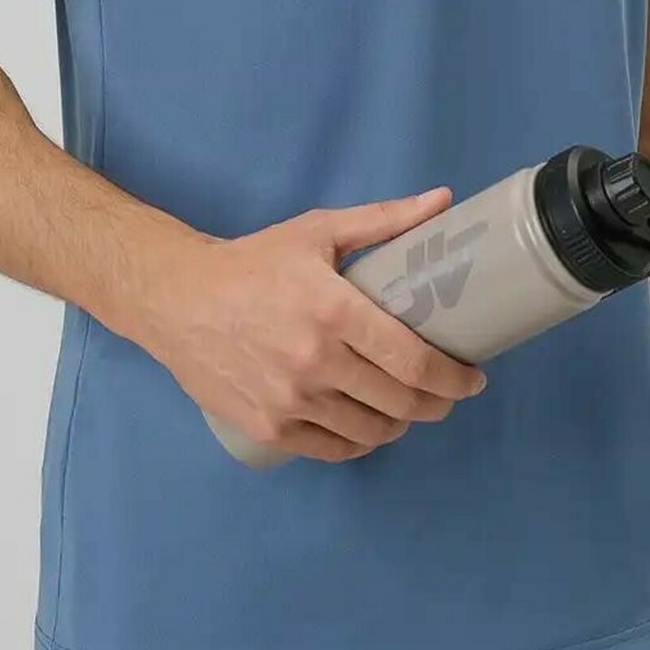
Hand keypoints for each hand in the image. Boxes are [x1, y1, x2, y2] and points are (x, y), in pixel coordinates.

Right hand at [139, 186, 488, 460]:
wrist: (176, 298)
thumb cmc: (254, 262)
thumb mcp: (318, 231)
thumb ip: (384, 221)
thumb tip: (444, 200)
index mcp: (334, 310)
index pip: (411, 361)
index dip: (453, 378)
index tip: (473, 379)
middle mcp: (315, 362)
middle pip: (399, 402)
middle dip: (436, 403)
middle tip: (447, 394)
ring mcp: (290, 401)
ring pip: (370, 431)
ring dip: (401, 425)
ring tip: (409, 408)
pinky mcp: (268, 427)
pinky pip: (333, 449)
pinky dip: (361, 442)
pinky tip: (370, 427)